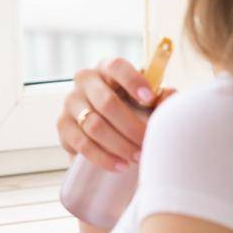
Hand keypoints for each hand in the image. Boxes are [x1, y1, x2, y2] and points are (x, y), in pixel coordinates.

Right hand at [57, 55, 175, 172]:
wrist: (107, 131)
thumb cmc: (131, 109)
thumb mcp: (146, 101)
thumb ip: (160, 99)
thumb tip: (169, 96)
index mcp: (107, 68)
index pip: (116, 66)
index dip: (133, 81)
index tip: (150, 99)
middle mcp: (85, 80)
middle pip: (106, 102)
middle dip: (130, 126)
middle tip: (147, 142)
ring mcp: (71, 102)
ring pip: (94, 125)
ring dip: (119, 144)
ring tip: (137, 157)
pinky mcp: (62, 125)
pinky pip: (81, 143)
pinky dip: (103, 157)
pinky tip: (121, 165)